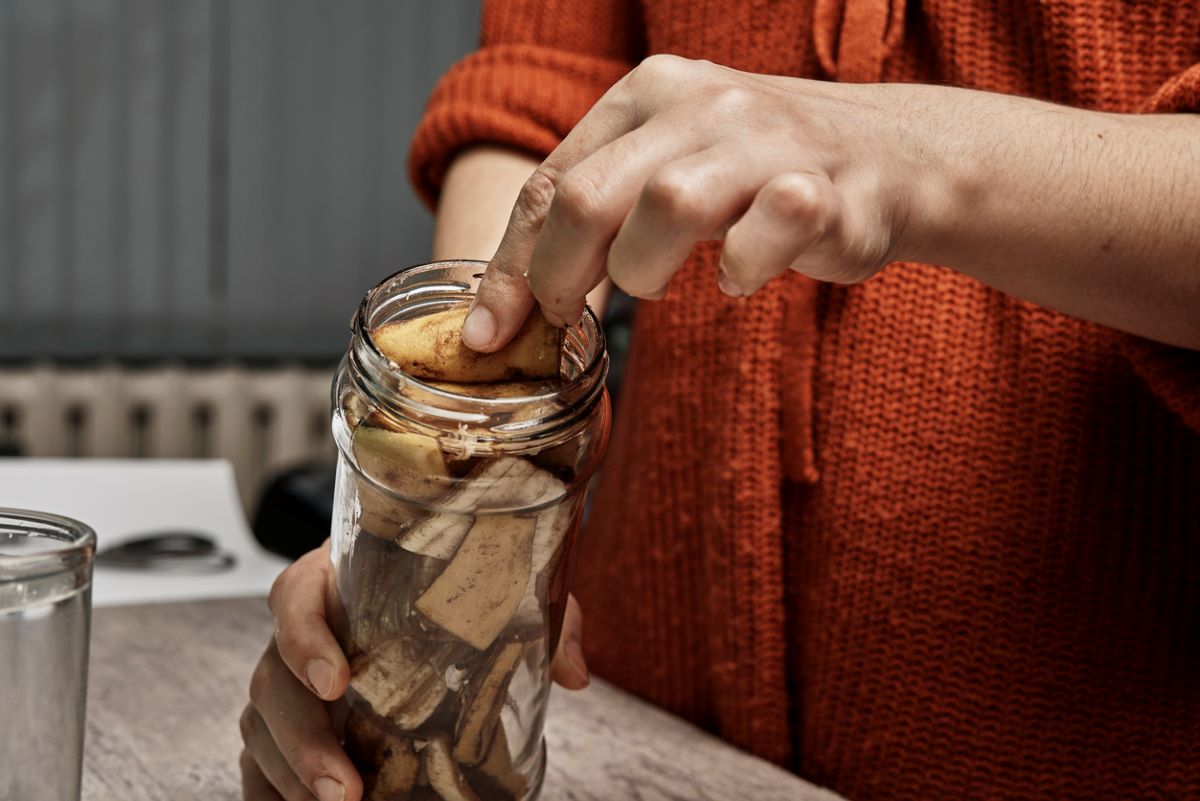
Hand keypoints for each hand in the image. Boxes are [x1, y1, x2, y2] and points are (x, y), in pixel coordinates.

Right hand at [240, 543, 589, 800]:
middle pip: (271, 678)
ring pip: (260, 726)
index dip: (305, 638)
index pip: (296, 596)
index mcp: (335, 577)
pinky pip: (257, 760)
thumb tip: (575, 673)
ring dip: (291, 776)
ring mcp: (287, 680)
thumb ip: (540, 616)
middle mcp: (301, 629)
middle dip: (302, 740)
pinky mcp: (286, 723)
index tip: (338, 680)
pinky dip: (271, 791)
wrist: (426, 588)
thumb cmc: (450, 583)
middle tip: (345, 789)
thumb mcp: (500, 586)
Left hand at [462, 54, 927, 349]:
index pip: (549, 181)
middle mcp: (701, 103)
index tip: (489, 335)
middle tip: (565, 321)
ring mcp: (765, 142)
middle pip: (589, 198)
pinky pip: (758, 239)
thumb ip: (599, 212)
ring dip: (645, 272)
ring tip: (663, 285)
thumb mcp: (670, 165)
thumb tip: (515, 300)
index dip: (511, 266)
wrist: (895, 156)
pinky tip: (741, 276)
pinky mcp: (821, 190)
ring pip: (665, 209)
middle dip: (558, 277)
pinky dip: (739, 272)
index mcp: (648, 94)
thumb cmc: (762, 173)